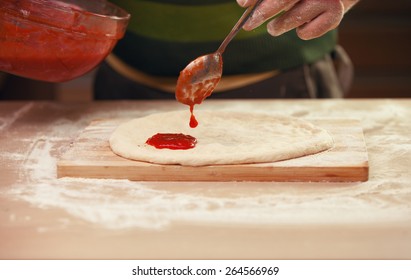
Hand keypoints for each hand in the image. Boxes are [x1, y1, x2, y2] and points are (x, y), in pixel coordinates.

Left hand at [237, 0, 358, 39]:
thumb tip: (243, 3)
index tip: (242, 4)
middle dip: (263, 12)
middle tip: (249, 25)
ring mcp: (328, 0)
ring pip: (294, 18)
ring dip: (278, 26)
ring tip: (273, 27)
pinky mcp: (334, 17)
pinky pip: (305, 32)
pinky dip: (300, 32)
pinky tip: (302, 25)